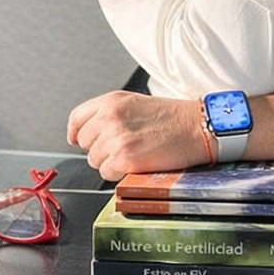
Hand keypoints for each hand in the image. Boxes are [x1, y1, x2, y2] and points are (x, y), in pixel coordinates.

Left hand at [66, 91, 208, 181]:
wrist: (197, 127)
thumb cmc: (173, 117)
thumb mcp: (135, 103)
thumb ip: (110, 114)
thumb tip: (90, 133)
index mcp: (111, 101)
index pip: (76, 118)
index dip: (76, 133)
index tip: (77, 139)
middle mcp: (109, 117)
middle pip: (84, 142)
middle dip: (99, 148)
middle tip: (122, 147)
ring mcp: (115, 138)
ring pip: (94, 160)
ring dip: (110, 162)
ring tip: (133, 154)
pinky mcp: (123, 158)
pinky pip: (106, 173)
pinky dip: (118, 173)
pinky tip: (136, 164)